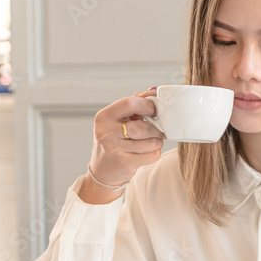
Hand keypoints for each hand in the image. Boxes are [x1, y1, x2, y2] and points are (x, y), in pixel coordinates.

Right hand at [79, 87, 165, 203]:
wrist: (102, 170)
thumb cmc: (114, 140)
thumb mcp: (118, 120)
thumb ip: (136, 103)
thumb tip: (154, 90)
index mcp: (104, 116)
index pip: (130, 103)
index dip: (148, 106)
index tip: (154, 111)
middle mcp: (106, 131)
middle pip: (143, 126)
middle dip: (156, 129)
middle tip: (158, 131)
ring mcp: (114, 148)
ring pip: (150, 142)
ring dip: (157, 142)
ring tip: (151, 142)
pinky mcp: (123, 162)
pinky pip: (151, 155)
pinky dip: (154, 153)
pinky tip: (146, 153)